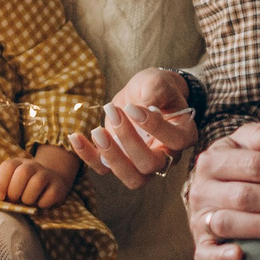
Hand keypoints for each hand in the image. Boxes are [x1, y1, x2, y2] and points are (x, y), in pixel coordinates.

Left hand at [0, 145, 80, 210]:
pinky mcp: (58, 187)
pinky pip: (50, 195)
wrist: (50, 183)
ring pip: (37, 182)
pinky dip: (42, 203)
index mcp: (18, 163)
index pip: (8, 166)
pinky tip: (40, 203)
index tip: (0, 196)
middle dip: (15, 191)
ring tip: (27, 202)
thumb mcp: (10, 184)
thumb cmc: (23, 187)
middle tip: (14, 200)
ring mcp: (47, 175)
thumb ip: (0, 187)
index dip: (1, 183)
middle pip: (23, 173)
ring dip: (28, 198)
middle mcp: (33, 166)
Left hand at [68, 68, 199, 186]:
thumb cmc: (156, 88)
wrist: (143, 93)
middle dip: (129, 142)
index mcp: (183, 135)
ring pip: (131, 177)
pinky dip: (88, 156)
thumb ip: (156, 91)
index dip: (155, 127)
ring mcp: (141, 163)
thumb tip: (144, 106)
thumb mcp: (158, 81)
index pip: (175, 141)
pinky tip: (76, 137)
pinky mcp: (119, 162)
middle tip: (114, 113)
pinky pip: (104, 169)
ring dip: (111, 157)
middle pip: (151, 165)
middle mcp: (166, 156)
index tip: (133, 107)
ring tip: (97, 131)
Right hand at [183, 123, 259, 259]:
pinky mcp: (200, 244)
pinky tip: (240, 257)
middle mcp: (202, 190)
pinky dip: (220, 257)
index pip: (256, 165)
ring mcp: (199, 219)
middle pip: (247, 196)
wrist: (209, 190)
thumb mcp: (244, 143)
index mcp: (213, 161)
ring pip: (229, 223)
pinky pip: (205, 254)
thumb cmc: (237, 165)